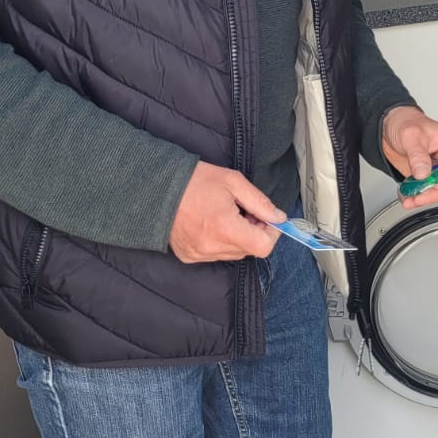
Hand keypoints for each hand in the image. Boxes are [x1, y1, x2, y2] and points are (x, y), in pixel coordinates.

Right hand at [169, 161, 285, 262]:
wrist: (157, 188)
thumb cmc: (195, 180)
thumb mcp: (233, 182)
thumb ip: (260, 202)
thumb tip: (279, 218)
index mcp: (225, 228)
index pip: (263, 247)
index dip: (271, 233)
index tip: (267, 219)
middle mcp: (212, 246)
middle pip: (249, 250)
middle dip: (254, 232)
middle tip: (245, 211)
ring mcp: (199, 254)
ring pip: (234, 253)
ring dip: (238, 237)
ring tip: (226, 215)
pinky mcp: (189, 256)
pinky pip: (216, 254)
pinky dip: (220, 242)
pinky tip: (211, 224)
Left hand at [380, 106, 437, 209]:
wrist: (390, 126)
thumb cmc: (407, 122)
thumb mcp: (411, 135)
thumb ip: (418, 155)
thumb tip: (423, 173)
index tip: (437, 183)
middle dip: (435, 192)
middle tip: (419, 194)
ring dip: (425, 197)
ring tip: (410, 198)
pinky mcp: (427, 178)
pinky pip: (427, 192)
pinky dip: (417, 196)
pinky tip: (407, 196)